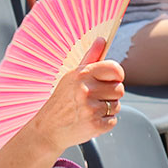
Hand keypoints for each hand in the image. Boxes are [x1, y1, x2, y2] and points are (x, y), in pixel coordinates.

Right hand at [25, 37, 124, 153]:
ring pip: (117, 106)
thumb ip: (90, 58)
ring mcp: (90, 108)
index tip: (108, 81)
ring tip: (88, 110)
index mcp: (81, 74)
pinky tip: (89, 120)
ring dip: (107, 110)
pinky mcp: (95, 125)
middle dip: (110, 95)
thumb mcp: (72, 76)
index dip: (116, 76)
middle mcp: (86, 90)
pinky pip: (113, 120)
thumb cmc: (62, 100)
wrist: (48, 128)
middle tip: (92, 99)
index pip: (115, 69)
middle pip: (120, 89)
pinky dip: (104, 123)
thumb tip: (102, 40)